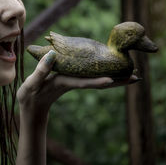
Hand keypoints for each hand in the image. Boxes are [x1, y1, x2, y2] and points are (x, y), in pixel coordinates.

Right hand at [17, 50, 137, 120]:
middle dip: (117, 81)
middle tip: (137, 78)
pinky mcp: (71, 81)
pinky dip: (102, 75)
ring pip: (96, 80)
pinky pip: (90, 78)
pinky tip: (110, 71)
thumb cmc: (28, 97)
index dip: (97, 81)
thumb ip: (40, 71)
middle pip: (97, 82)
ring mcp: (73, 82)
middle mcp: (72, 83)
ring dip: (114, 78)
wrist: (31, 109)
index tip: (113, 80)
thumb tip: (52, 55)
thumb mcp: (30, 85)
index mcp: (62, 83)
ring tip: (132, 75)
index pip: (83, 82)